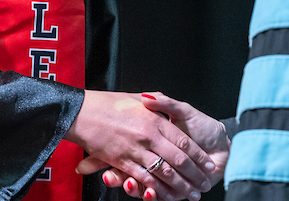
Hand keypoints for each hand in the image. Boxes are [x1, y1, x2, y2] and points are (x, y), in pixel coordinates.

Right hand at [66, 90, 215, 200]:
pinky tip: (165, 195)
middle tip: (204, 184)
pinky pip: (145, 178)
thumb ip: (156, 102)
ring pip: (165, 173)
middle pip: (179, 160)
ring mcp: (136, 150)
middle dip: (194, 175)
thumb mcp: (135, 97)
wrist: (80, 111)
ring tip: (192, 194)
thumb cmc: (107, 103)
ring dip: (181, 186)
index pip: (183, 142)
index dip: (198, 156)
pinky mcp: (123, 161)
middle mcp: (148, 135)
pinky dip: (157, 189)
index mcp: (154, 120)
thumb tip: (168, 105)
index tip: (208, 164)